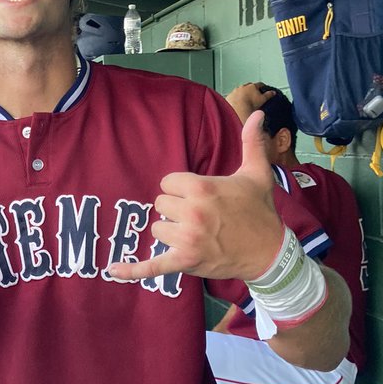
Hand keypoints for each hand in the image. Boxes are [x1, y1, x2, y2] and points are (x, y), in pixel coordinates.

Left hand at [108, 111, 282, 283]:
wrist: (270, 252)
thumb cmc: (260, 211)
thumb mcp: (257, 174)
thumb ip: (251, 142)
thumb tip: (258, 114)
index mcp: (203, 188)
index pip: (167, 183)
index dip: (180, 189)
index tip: (198, 195)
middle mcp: (193, 212)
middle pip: (160, 204)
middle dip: (175, 209)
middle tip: (200, 215)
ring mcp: (188, 239)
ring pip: (157, 229)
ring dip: (171, 231)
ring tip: (196, 233)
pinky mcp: (186, 262)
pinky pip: (152, 266)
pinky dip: (132, 270)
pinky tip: (112, 269)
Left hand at [225, 82, 275, 124]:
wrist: (238, 109)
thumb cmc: (250, 104)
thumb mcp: (263, 99)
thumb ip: (268, 95)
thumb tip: (273, 92)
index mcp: (252, 86)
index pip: (259, 84)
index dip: (262, 86)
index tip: (263, 88)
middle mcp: (243, 87)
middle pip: (248, 86)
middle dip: (251, 89)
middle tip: (253, 94)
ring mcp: (235, 91)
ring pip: (240, 91)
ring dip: (242, 93)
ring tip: (245, 100)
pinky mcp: (230, 97)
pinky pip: (233, 96)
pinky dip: (235, 99)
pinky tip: (237, 103)